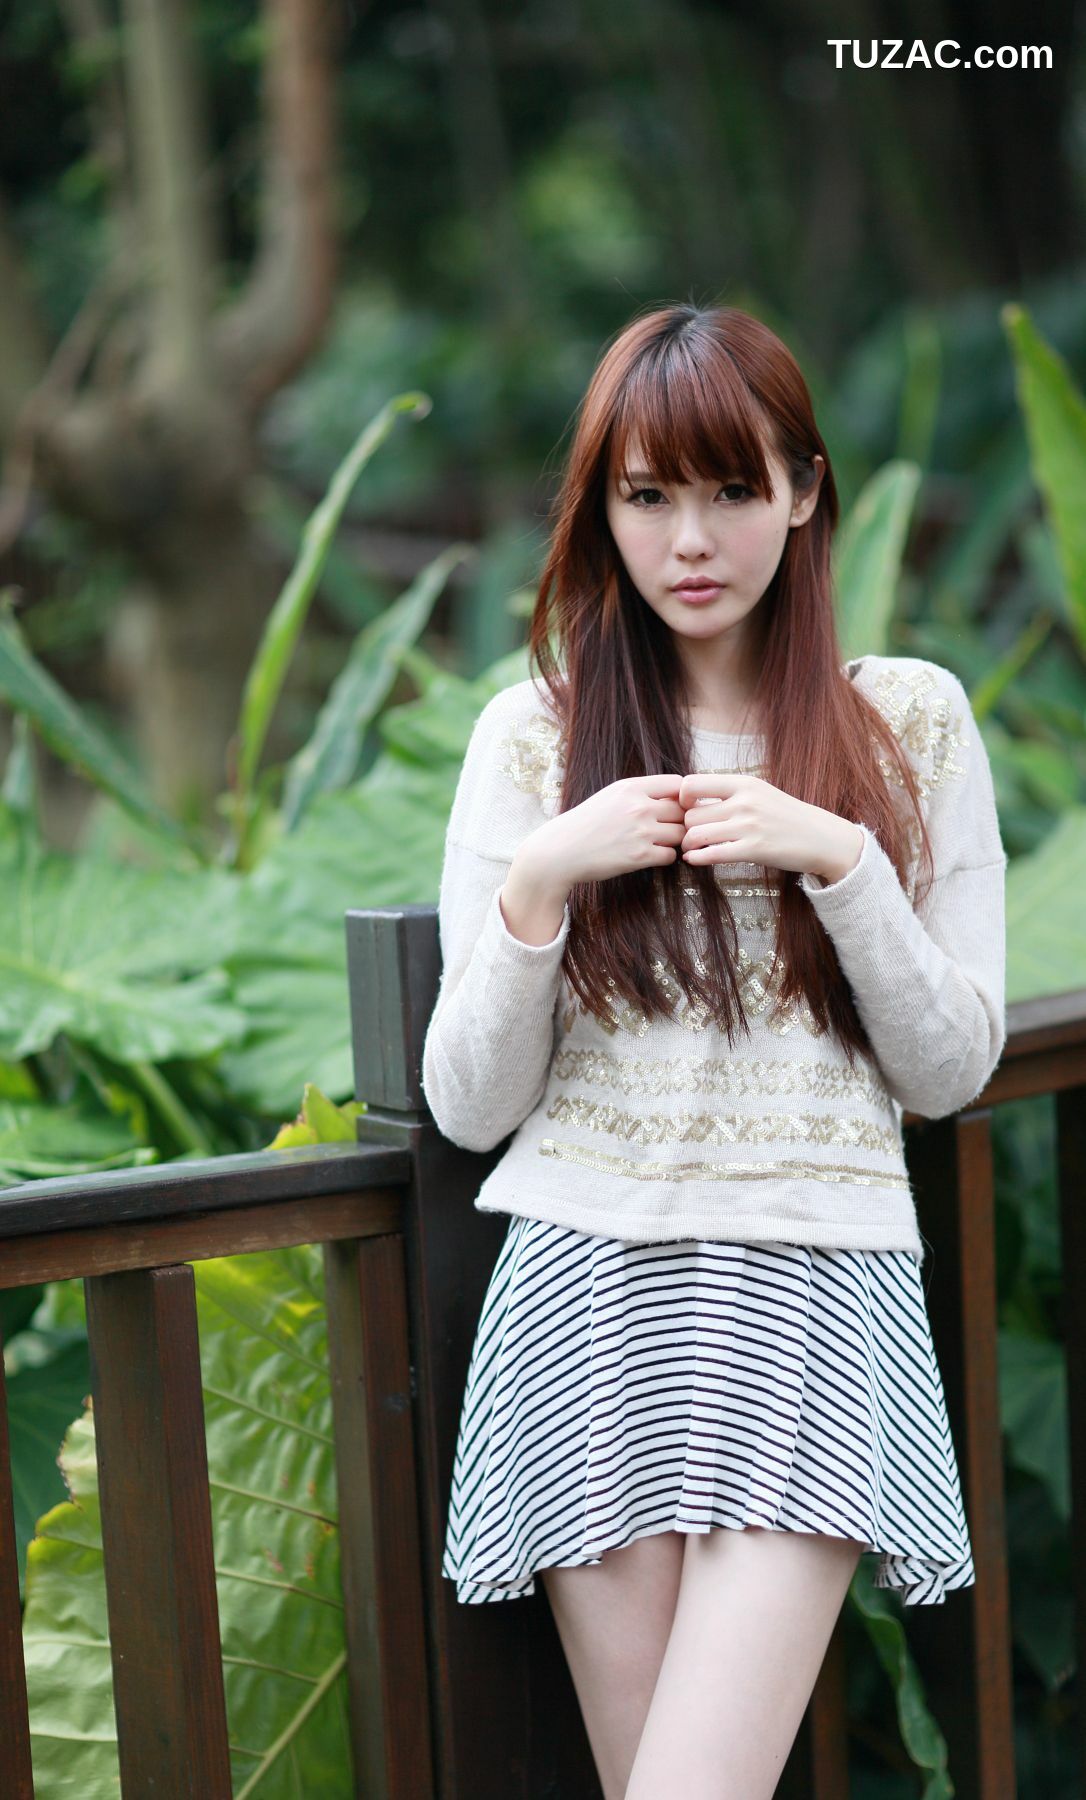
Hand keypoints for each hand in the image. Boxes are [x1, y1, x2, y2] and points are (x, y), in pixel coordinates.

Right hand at [516, 774, 686, 890]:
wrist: (561, 851)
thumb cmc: (585, 823)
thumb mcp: (610, 796)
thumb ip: (640, 793)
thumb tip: (674, 796)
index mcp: (630, 787)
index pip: (677, 784)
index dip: (682, 796)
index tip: (676, 806)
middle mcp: (638, 807)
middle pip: (682, 810)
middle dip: (680, 820)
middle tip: (670, 828)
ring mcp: (641, 832)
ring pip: (680, 833)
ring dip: (674, 840)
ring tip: (660, 842)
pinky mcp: (640, 856)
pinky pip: (670, 855)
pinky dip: (665, 857)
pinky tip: (651, 855)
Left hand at [678, 770, 863, 884]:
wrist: (821, 838)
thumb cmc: (787, 816)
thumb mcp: (760, 793)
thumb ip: (730, 793)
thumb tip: (692, 794)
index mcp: (744, 784)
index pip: (692, 783)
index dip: (681, 798)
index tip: (686, 809)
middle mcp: (744, 802)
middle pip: (691, 814)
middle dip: (686, 827)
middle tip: (690, 835)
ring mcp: (749, 825)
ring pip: (697, 834)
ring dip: (689, 844)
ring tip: (692, 848)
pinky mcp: (754, 850)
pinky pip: (712, 854)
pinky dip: (697, 858)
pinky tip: (695, 860)